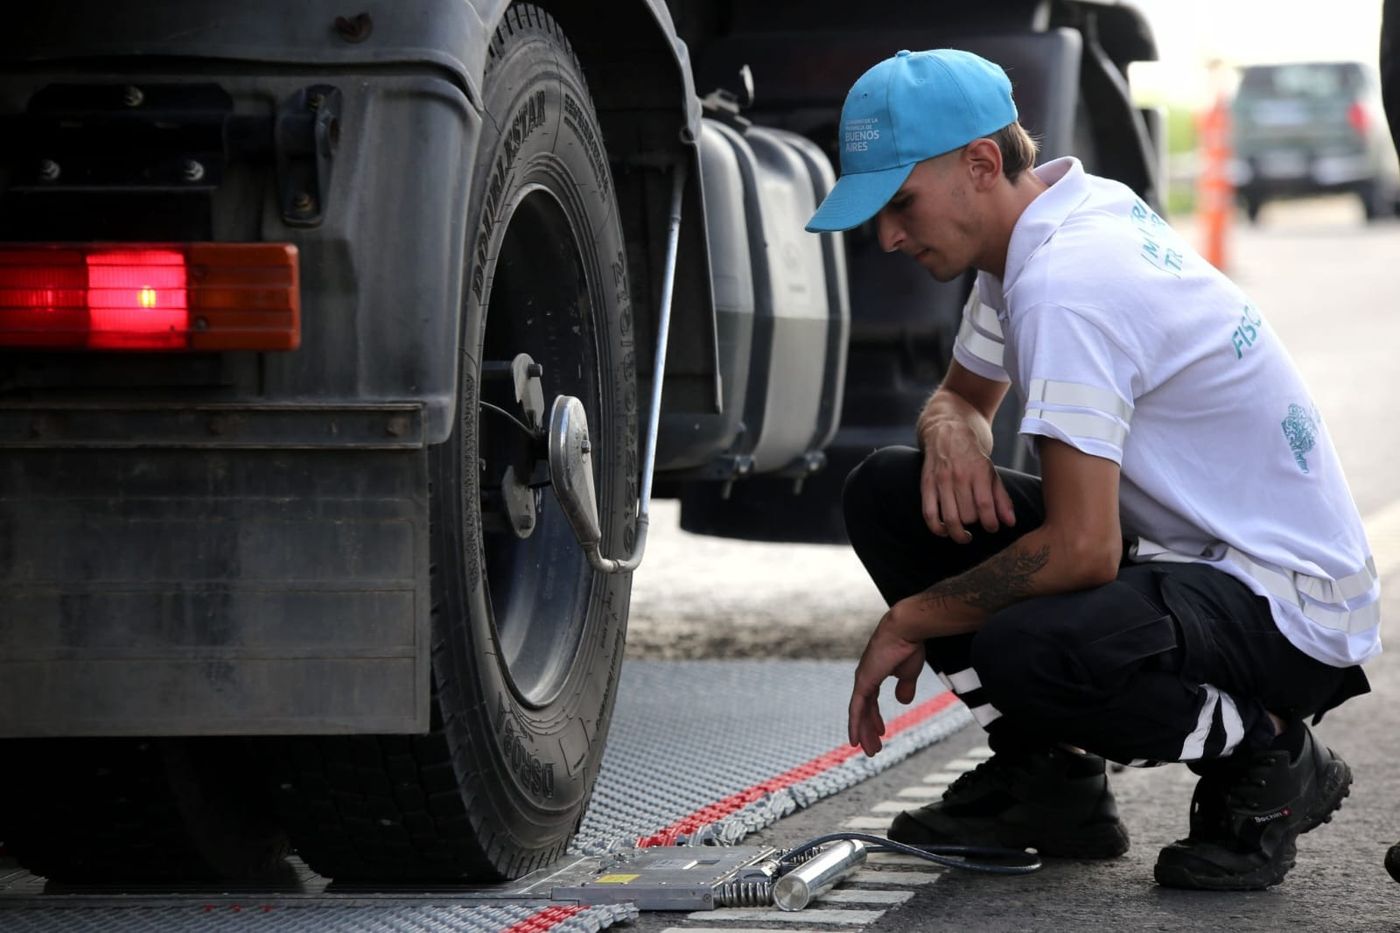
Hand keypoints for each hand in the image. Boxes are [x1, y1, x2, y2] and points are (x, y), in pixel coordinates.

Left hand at [848, 609, 925, 756]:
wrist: (907, 629)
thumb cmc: (909, 646)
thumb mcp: (908, 673)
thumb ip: (905, 687)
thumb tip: (902, 700)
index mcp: (875, 674)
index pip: (871, 701)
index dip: (874, 718)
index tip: (881, 732)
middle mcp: (865, 678)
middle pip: (864, 710)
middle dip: (868, 730)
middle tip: (873, 749)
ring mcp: (862, 680)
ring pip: (860, 713)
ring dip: (863, 733)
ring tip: (869, 751)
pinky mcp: (863, 682)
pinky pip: (857, 708)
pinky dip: (855, 725)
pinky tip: (855, 740)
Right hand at [919, 423, 1014, 541]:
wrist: (946, 428)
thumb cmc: (972, 452)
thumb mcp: (991, 471)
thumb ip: (1002, 498)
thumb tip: (1010, 522)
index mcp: (978, 471)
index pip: (984, 506)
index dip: (990, 523)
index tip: (993, 527)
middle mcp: (959, 476)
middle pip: (968, 515)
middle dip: (975, 524)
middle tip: (978, 523)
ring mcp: (940, 480)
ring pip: (950, 518)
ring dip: (958, 533)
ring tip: (965, 535)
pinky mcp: (926, 484)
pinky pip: (929, 514)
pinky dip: (937, 528)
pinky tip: (945, 531)